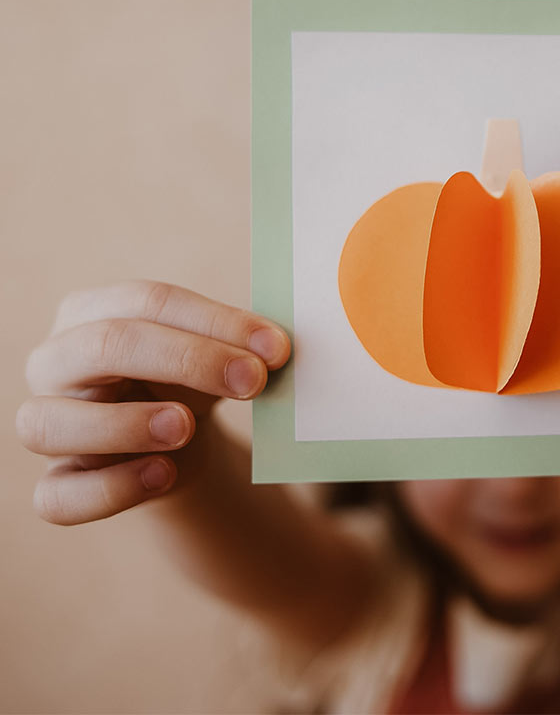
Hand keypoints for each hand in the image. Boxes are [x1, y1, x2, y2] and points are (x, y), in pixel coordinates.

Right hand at [18, 280, 289, 524]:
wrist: (177, 445)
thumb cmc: (188, 381)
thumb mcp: (214, 353)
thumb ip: (240, 346)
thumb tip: (274, 348)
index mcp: (92, 311)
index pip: (148, 301)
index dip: (214, 322)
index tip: (274, 348)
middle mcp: (55, 362)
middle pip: (104, 345)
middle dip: (186, 359)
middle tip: (252, 381)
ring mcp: (47, 424)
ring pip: (51, 423)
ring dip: (126, 424)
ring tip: (186, 427)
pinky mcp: (55, 484)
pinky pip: (58, 496)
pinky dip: (111, 488)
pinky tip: (163, 475)